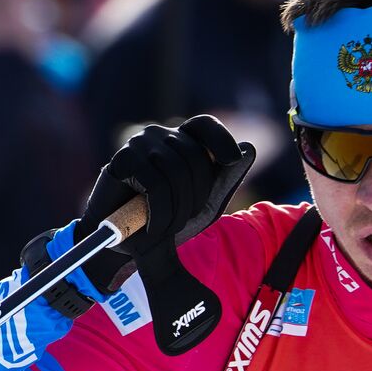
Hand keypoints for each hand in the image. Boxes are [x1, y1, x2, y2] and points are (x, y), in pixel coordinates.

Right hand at [81, 115, 255, 261]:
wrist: (127, 245)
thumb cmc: (166, 220)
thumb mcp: (204, 202)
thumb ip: (225, 178)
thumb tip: (250, 148)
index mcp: (179, 141)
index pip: (205, 125)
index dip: (222, 139)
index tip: (232, 160)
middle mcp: (158, 135)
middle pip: (194, 156)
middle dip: (197, 196)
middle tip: (183, 221)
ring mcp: (138, 144)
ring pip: (176, 172)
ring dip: (177, 209)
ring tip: (166, 227)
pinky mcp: (121, 160)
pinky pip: (155, 185)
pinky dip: (160, 213)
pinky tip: (153, 229)